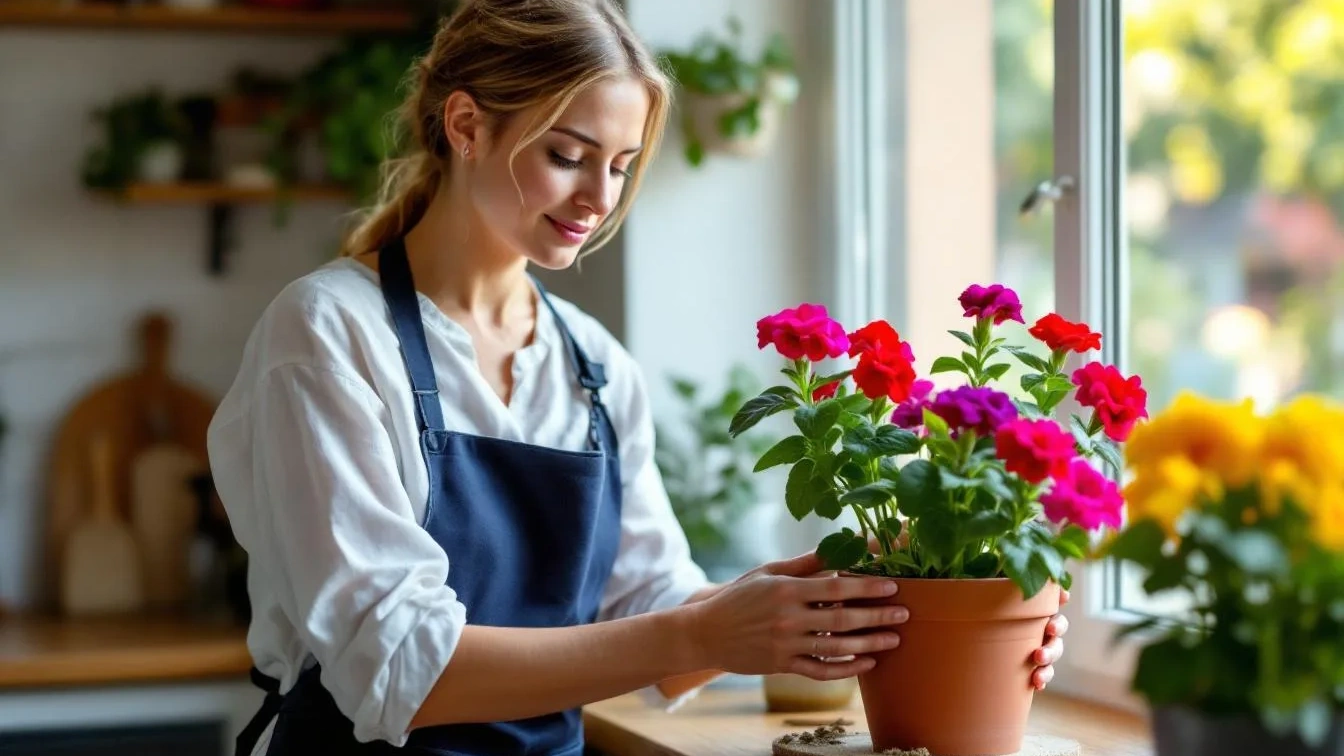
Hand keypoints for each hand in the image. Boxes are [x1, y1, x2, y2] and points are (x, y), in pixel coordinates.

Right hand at [686, 551, 908, 681]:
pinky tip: (866, 663)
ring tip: (893, 639)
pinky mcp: (782, 665)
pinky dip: (846, 669)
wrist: (706, 632)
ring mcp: (786, 644)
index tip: (892, 584)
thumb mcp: (768, 572)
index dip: (866, 586)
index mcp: (786, 589)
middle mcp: (788, 618)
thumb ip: (804, 564)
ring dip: (869, 644)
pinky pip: (821, 670)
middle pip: (842, 618)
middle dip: (877, 615)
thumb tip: (837, 546)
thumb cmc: (739, 596)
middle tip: (904, 612)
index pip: (835, 587)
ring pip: (836, 647)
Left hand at [863, 533, 1068, 688]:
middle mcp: (1011, 609)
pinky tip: (1035, 682)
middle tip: (1048, 630)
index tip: (1061, 595)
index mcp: (996, 583)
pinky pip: (1036, 670)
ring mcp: (1014, 636)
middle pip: (1049, 612)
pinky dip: (1043, 676)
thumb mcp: (911, 572)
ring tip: (1037, 660)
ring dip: (1052, 651)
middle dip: (1056, 623)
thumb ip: (909, 552)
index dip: (1054, 587)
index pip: (1035, 581)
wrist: (911, 632)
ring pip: (1049, 642)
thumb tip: (889, 534)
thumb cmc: (917, 592)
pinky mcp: (1011, 661)